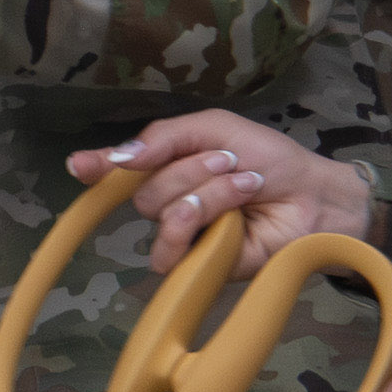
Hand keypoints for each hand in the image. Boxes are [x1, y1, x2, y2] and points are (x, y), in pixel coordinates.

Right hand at [80, 112, 364, 248]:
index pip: (119, 169)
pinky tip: (233, 219)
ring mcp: (184, 234)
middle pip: (144, 189)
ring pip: (160, 214)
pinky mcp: (199, 264)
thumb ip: (165, 136)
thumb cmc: (270, 159)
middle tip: (231, 164)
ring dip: (206, 194)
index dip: (96, 166)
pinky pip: (171, 249)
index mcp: (170, 164)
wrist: (313, 196)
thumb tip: (118, 159)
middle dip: (189, 171)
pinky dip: (200, 225)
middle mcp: (170, 200)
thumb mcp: (216, 128)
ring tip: (245, 188)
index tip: (78, 166)